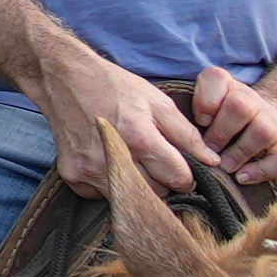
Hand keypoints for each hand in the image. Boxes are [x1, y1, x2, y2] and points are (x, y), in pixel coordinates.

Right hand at [39, 41, 218, 204]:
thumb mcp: (156, 101)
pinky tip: (108, 162)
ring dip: (138, 186)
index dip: (186, 176)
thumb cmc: (114, 86)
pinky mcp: (73, 177)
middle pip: (156, 193)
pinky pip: (103, 196)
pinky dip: (111, 185)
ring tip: (132, 160)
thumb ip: (186, 134)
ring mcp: (90, 171)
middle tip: (156, 163)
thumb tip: (212, 161)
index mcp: (140, 137)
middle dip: (163, 182)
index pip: (178, 179)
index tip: (183, 170)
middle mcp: (113, 158)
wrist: (64, 79)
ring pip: (130, 198)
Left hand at [180, 69, 276, 193]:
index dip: (206, 100)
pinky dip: (261, 171)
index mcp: (228, 86)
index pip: (217, 78)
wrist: (272, 118)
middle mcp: (253, 100)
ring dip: (240, 152)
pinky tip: (242, 178)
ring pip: (263, 131)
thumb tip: (175, 140)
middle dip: (221, 132)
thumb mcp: (206, 106)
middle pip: (241, 106)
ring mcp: (273, 122)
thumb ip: (189, 112)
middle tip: (208, 151)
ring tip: (225, 167)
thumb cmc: (225, 119)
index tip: (200, 121)